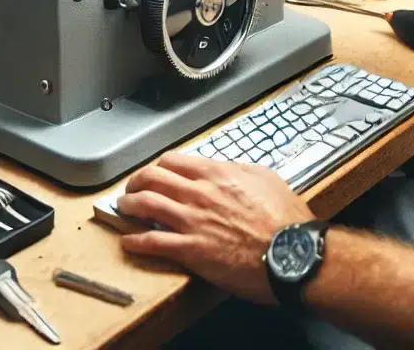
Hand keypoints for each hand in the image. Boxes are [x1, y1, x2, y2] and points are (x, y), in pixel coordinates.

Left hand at [118, 153, 313, 304]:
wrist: (290, 253)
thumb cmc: (284, 218)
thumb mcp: (266, 178)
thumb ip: (240, 170)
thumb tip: (227, 168)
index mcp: (216, 173)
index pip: (173, 161)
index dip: (158, 165)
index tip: (154, 171)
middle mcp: (199, 193)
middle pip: (153, 178)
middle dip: (136, 180)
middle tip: (131, 187)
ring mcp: (192, 221)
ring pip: (146, 204)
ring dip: (129, 205)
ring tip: (123, 208)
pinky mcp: (191, 250)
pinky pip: (153, 241)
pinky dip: (135, 240)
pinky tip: (128, 242)